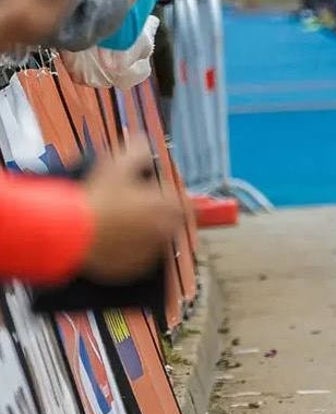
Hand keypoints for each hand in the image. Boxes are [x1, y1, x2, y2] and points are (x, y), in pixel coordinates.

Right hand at [80, 137, 184, 284]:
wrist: (69, 231)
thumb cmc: (95, 199)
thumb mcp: (117, 164)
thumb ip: (138, 151)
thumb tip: (145, 144)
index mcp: (167, 207)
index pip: (187, 205)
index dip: (175, 198)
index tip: (163, 196)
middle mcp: (164, 232)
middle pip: (172, 223)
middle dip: (160, 215)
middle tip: (139, 208)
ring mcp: (148, 253)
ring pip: (155, 242)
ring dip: (146, 233)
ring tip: (122, 224)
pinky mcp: (131, 269)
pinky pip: (137, 259)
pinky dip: (130, 251)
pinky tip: (113, 240)